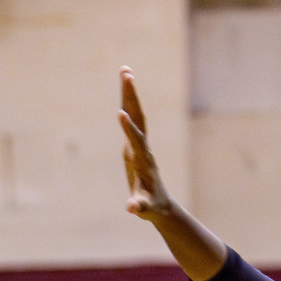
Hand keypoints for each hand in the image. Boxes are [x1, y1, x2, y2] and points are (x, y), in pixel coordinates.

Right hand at [118, 67, 175, 222]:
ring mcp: (140, 143)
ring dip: (129, 93)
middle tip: (126, 74)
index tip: (121, 113)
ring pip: (136, 113)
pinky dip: (127, 101)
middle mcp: (142, 147)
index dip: (128, 128)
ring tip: (124, 70)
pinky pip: (132, 118)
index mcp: (142, 160)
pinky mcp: (135, 142)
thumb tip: (132, 209)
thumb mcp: (144, 209)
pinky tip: (123, 87)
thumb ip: (139, 206)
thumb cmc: (150, 206)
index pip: (136, 141)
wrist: (160, 203)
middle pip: (138, 117)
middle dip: (131, 97)